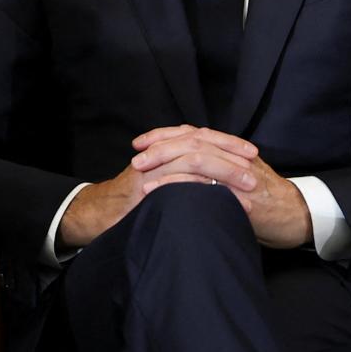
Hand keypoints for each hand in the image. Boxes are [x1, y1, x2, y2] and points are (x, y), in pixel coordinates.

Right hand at [57, 125, 258, 248]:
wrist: (95, 215)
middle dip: (232, 154)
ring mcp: (152, 167)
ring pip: (194, 158)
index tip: (252, 153)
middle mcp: (160, 152)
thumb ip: (182, 174)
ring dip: (224, 171)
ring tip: (247, 185)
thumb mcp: (161, 182)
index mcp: (166, 149)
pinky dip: (201, 187)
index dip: (228, 143)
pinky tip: (220, 194)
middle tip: (255, 167)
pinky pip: (177, 180)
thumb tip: (216, 177)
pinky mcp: (145, 185)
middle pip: (202, 142)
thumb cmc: (131, 202)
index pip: (202, 137)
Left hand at [134, 125, 311, 248]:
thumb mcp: (241, 179)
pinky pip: (203, 183)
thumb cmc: (266, 202)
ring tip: (140, 172)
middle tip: (136, 156)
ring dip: (165, 162)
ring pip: (196, 155)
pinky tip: (157, 191)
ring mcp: (237, 171)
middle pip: (192, 139)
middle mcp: (234, 155)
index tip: (140, 142)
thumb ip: (219, 171)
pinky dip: (176, 185)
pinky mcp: (237, 191)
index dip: (165, 135)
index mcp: (232, 150)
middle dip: (160, 146)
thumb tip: (188, 171)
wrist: (295, 216)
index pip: (194, 133)